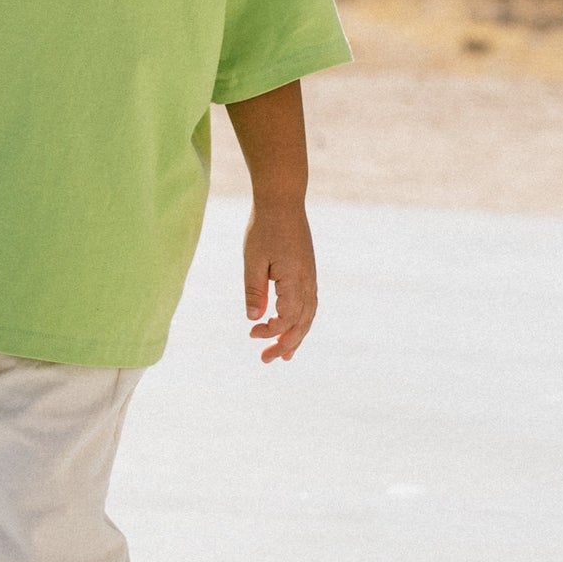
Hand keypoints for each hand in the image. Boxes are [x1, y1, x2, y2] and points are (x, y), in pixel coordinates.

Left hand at [242, 200, 316, 363]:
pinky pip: (310, 305)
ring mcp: (311, 277)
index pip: (286, 318)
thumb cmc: (264, 228)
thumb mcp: (253, 259)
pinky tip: (293, 328)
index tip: (251, 333)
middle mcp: (308, 282)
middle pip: (301, 323)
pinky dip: (302, 321)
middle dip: (285, 344)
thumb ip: (254, 290)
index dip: (270, 331)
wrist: (283, 201)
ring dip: (297, 337)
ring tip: (284, 355)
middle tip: (267, 360)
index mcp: (294, 280)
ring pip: (309, 316)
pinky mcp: (308, 272)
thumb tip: (254, 319)